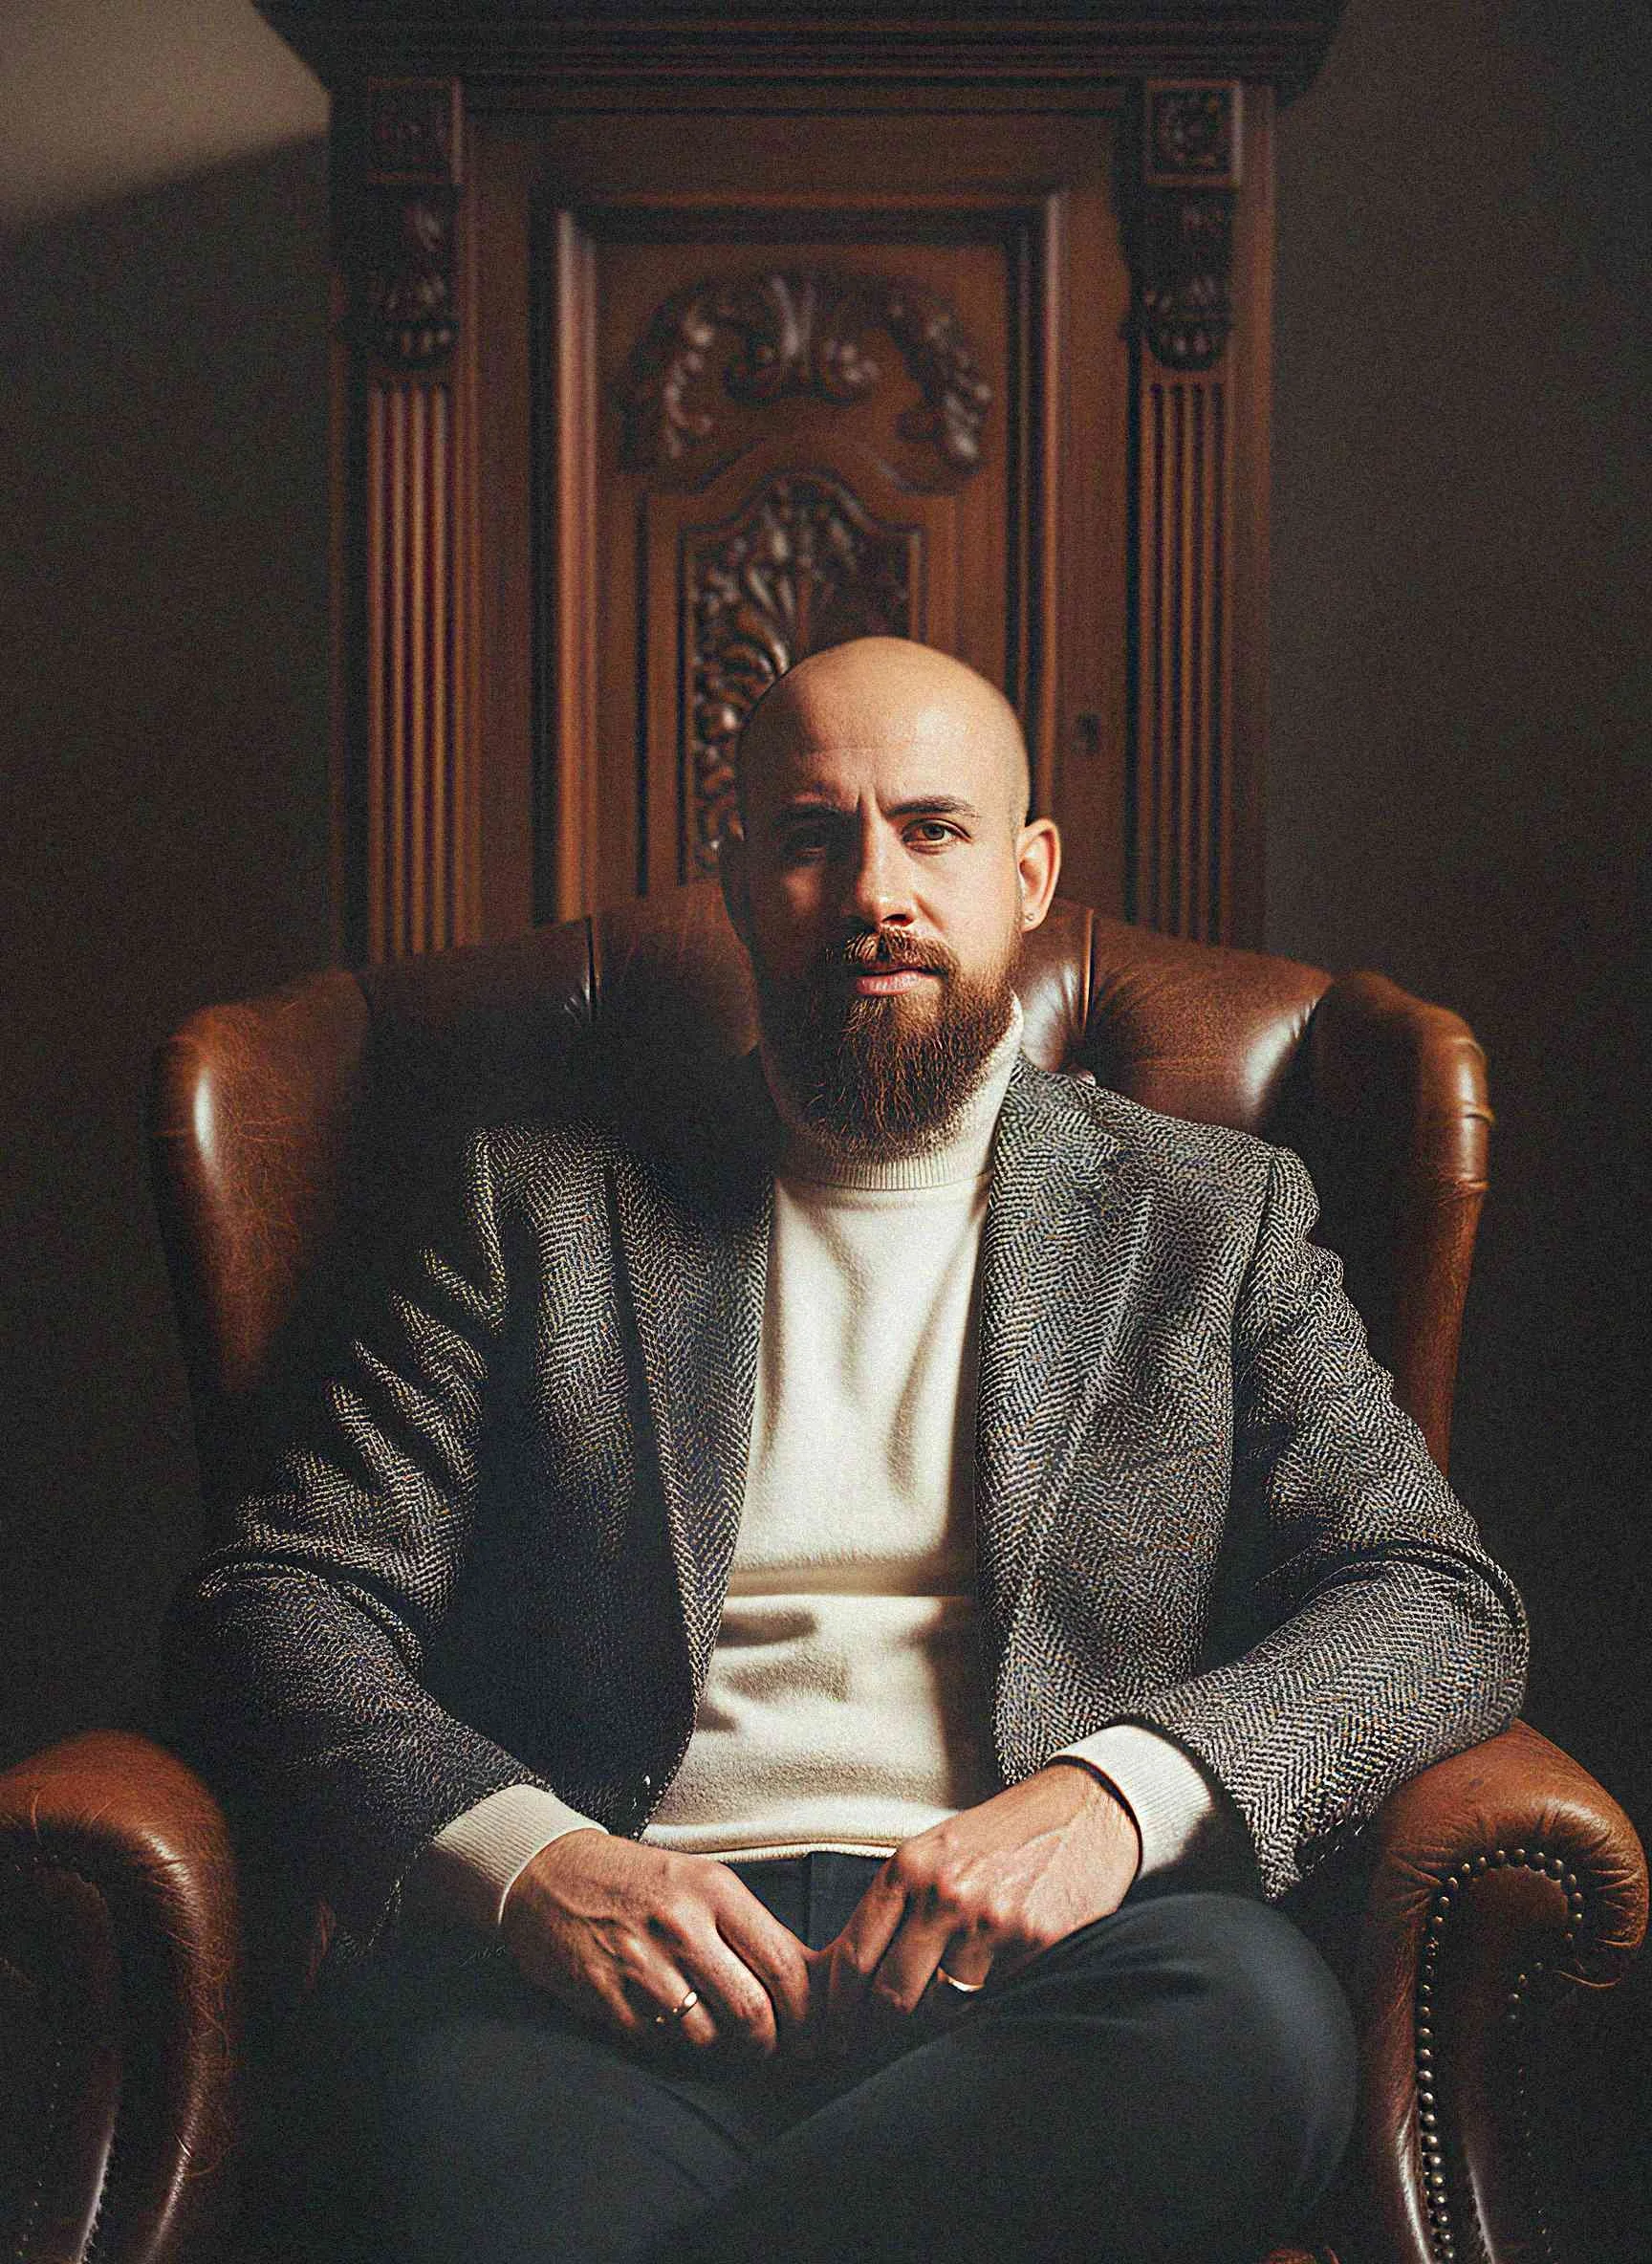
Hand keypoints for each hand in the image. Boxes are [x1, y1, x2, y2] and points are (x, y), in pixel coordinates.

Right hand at [501, 1830, 816, 2062]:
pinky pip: (659, 2045)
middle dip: (767, 2043)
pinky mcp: (606, 1996)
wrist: (549, 1875)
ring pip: (707, 2038)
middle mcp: (681, 1925)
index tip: (810, 2026)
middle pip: (752, 2013)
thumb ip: (749, 1930)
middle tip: (766, 2045)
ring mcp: (640, 1963)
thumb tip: (807, 1983)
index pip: (784, 1964)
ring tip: (714, 2031)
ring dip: (717, 2048)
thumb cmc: (638, 1882)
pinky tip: (668, 2023)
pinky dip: (671, 2045)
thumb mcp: (700, 1882)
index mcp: (714, 1890)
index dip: (807, 2010)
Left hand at [821, 1762, 1140, 2054]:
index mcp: (910, 1867)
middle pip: (891, 1996)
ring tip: (945, 2004)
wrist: (1085, 1810)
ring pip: (942, 2009)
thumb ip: (897, 1905)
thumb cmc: (1004, 1836)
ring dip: (939, 2017)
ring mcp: (991, 1921)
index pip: (855, 1955)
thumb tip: (847, 1974)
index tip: (834, 2031)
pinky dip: (986, 2006)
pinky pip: (994, 2002)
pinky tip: (993, 1985)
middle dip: (880, 2028)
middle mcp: (945, 1894)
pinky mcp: (1036, 1943)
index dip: (838, 2006)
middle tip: (877, 2043)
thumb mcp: (936, 1850)